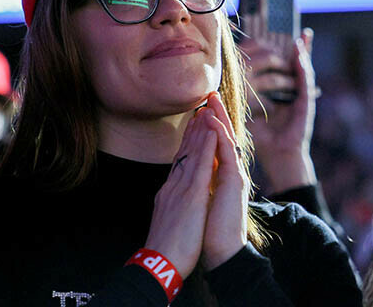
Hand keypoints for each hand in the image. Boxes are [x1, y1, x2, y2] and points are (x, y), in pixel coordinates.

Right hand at [144, 110, 217, 277]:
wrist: (160, 263)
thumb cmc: (166, 247)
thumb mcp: (168, 219)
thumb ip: (173, 205)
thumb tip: (177, 199)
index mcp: (169, 193)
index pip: (179, 162)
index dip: (187, 143)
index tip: (194, 126)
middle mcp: (173, 186)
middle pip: (184, 152)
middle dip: (193, 130)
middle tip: (200, 109)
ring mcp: (181, 189)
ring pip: (192, 153)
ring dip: (200, 131)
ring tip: (206, 111)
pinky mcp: (191, 196)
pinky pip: (201, 166)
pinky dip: (206, 147)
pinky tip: (212, 132)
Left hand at [199, 93, 247, 269]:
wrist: (220, 252)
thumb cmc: (207, 234)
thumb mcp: (200, 203)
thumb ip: (199, 186)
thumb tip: (190, 178)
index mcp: (218, 179)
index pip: (212, 146)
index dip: (206, 128)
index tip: (198, 110)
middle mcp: (228, 174)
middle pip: (221, 137)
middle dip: (215, 115)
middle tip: (209, 94)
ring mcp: (233, 176)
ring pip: (225, 139)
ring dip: (218, 117)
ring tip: (211, 98)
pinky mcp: (234, 181)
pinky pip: (226, 151)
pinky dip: (218, 133)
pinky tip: (211, 119)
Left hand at [241, 28, 317, 192]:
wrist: (278, 156)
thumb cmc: (262, 137)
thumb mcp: (247, 113)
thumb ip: (241, 98)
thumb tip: (220, 86)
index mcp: (283, 95)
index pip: (286, 70)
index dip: (287, 55)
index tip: (284, 38)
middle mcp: (295, 94)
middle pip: (298, 66)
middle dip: (300, 49)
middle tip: (302, 32)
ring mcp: (301, 98)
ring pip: (303, 70)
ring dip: (303, 53)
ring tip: (302, 37)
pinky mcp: (306, 104)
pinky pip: (305, 83)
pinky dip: (303, 68)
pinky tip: (300, 56)